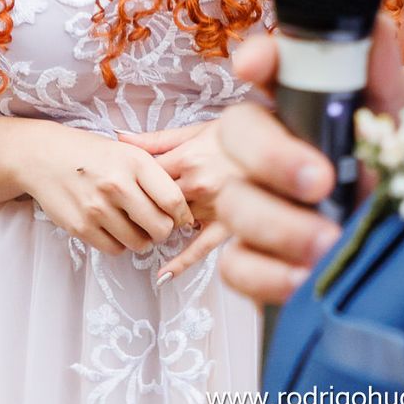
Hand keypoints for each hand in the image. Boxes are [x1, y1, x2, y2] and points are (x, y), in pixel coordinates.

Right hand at [16, 125, 192, 255]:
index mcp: (135, 162)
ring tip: (136, 227)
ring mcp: (97, 208)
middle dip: (164, 231)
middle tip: (158, 226)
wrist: (45, 156)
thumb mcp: (128, 151)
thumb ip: (154, 175)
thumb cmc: (93, 154)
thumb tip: (181, 208)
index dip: (182, 215)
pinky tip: (116, 230)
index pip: (173, 200)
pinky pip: (114, 249)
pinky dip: (120, 244)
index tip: (181, 218)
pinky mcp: (80, 226)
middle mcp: (117, 185)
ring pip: (138, 243)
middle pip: (160, 227)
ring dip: (142, 240)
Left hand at [119, 117, 241, 281]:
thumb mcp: (200, 128)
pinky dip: (181, 263)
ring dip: (158, 228)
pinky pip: (201, 248)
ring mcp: (213, 207)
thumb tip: (121, 138)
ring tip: (143, 232)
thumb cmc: (243, 135)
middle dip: (143, 205)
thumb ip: (159, 138)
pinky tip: (163, 275)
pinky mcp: (228, 225)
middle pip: (155, 202)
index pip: (145, 175)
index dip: (132, 181)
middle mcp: (198, 184)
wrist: (283, 146)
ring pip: (173, 224)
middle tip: (134, 208)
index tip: (125, 185)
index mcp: (188, 156)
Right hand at [212, 19, 403, 303]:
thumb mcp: (401, 126)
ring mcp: (256, 202)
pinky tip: (304, 277)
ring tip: (329, 242)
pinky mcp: (254, 258)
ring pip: (235, 202)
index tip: (254, 65)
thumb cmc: (400, 175)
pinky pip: (237, 266)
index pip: (268, 67)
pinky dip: (268, 274)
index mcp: (302, 104)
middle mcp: (270, 147)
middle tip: (321, 181)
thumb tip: (371, 25)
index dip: (258, 59)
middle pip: (238, 132)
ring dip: (280, 224)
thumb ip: (382, 75)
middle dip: (272, 155)